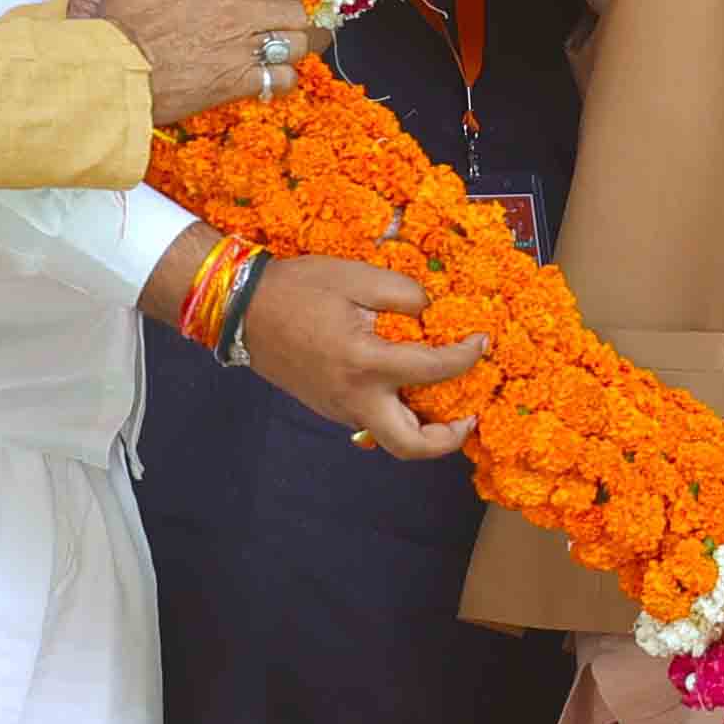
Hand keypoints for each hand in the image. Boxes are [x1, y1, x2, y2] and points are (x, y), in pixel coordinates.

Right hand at [72, 0, 325, 123]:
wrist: (108, 70)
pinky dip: (282, 78)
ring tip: (280, 51)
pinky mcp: (236, 83)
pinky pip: (282, 78)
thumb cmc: (118, 22)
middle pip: (293, 11)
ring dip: (293, 47)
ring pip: (296, 43)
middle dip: (293, 17)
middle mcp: (236, 13)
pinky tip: (270, 78)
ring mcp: (239, 49)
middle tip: (284, 24)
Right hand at [240, 250, 483, 457]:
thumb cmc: (299, 288)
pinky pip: (371, 420)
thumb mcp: (359, 277)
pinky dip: (397, 412)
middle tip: (469, 416)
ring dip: (422, 427)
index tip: (481, 342)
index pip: (434, 370)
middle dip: (447, 439)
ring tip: (445, 399)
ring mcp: (338, 409)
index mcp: (366, 363)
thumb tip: (433, 312)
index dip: (467, 356)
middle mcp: (354, 398)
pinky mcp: (328, 408)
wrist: (241, 308)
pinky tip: (408, 386)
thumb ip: (406, 294)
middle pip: (409, 446)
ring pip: (389, 436)